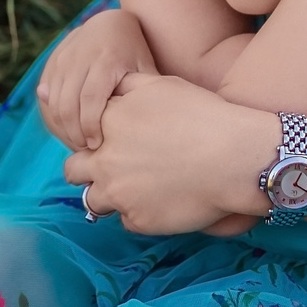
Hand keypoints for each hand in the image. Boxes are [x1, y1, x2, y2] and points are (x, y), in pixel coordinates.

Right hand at [37, 6, 156, 149]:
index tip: (97, 146)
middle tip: (86, 151)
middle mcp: (79, 57)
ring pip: (53, 103)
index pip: (90, 98)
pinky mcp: (52, 64)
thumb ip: (145, 93)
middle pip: (68, 104)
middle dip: (74, 133)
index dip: (91, 125)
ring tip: (78, 145)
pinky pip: (46, 98)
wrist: (109, 23)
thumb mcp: (145, 67)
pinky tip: (69, 131)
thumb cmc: (134, 52)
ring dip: (62, 128)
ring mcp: (62, 59)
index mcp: (105, 59)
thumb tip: (144, 125)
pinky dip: (54, 118)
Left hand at [64, 74, 273, 234]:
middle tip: (112, 167)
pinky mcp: (139, 220)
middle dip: (87, 169)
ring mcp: (119, 194)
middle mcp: (105, 161)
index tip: (110, 139)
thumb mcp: (161, 85)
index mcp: (107, 124)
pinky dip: (139, 213)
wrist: (234, 157)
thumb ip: (127, 86)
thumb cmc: (203, 115)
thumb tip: (110, 87)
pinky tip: (160, 201)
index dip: (93, 137)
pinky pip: (127, 221)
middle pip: (73, 170)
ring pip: (93, 200)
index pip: (78, 133)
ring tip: (133, 188)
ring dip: (108, 195)